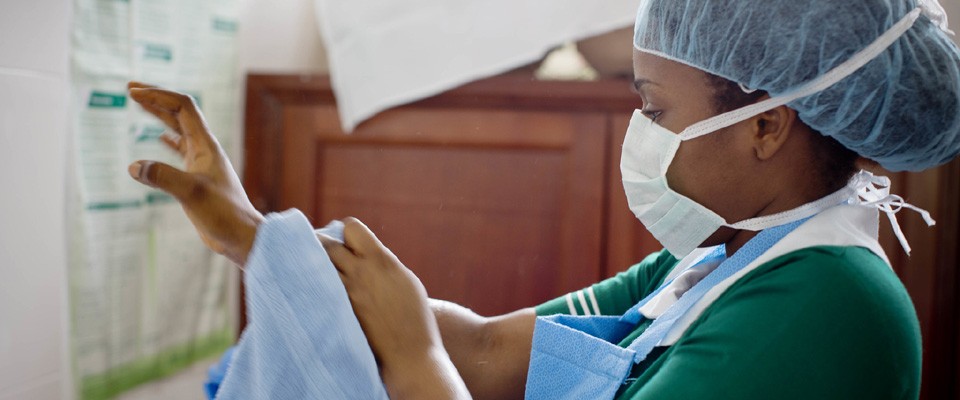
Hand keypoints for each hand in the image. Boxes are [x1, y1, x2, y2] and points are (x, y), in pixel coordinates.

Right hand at [126, 82, 263, 264]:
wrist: (241, 236)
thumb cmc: (223, 214)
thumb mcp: (191, 193)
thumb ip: (163, 177)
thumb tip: (134, 166)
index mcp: (206, 145)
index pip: (182, 107)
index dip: (158, 95)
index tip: (133, 93)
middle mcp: (204, 149)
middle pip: (179, 114)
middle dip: (156, 99)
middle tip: (130, 89)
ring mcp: (201, 162)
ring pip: (178, 131)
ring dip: (159, 116)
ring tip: (139, 105)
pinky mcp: (197, 178)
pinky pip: (180, 151)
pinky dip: (167, 141)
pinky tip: (158, 139)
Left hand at [318, 219, 469, 398]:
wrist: (409, 353)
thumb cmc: (414, 316)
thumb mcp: (405, 279)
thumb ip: (382, 262)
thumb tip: (364, 252)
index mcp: (380, 260)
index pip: (351, 228)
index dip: (346, 231)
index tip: (345, 240)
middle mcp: (360, 272)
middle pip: (327, 244)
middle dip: (322, 243)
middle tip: (317, 248)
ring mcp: (346, 293)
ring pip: (317, 266)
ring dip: (314, 264)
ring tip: (313, 268)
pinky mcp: (338, 311)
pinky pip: (318, 289)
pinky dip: (316, 286)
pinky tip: (317, 290)